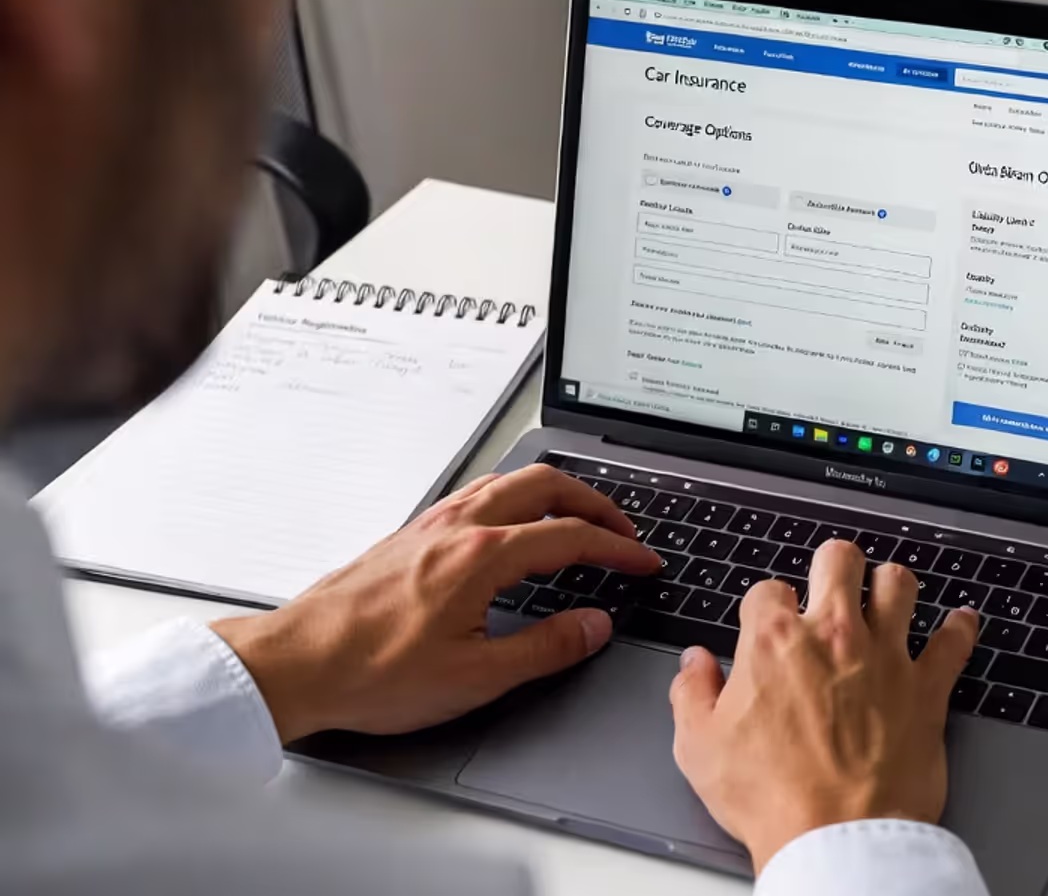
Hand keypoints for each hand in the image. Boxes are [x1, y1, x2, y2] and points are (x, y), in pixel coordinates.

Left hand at [211, 464, 660, 741]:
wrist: (293, 665)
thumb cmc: (370, 673)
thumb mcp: (476, 677)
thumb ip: (546, 648)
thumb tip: (593, 626)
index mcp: (482, 556)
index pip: (572, 536)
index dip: (619, 549)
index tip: (643, 564)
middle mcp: (458, 527)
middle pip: (546, 484)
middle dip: (596, 503)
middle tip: (623, 531)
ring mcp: (430, 525)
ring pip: (509, 481)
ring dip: (556, 492)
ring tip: (579, 518)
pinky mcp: (410, 535)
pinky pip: (478, 493)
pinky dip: (517, 498)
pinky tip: (514, 526)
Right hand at [669, 539, 980, 871]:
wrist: (837, 836)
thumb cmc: (772, 798)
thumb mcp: (700, 749)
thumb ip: (692, 694)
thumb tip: (694, 665)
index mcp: (775, 642)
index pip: (768, 589)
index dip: (767, 604)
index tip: (769, 623)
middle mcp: (834, 635)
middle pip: (839, 560)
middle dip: (833, 567)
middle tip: (832, 585)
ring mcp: (886, 656)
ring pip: (898, 584)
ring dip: (891, 587)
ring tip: (886, 598)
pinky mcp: (927, 687)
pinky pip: (953, 641)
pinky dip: (959, 628)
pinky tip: (959, 622)